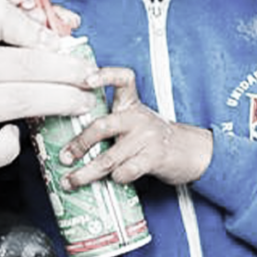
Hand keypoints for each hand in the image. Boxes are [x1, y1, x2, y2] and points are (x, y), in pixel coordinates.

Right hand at [0, 0, 96, 175]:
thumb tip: (53, 42)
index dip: (36, 28)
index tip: (61, 43)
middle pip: (25, 65)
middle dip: (68, 71)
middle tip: (91, 77)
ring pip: (21, 100)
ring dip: (59, 102)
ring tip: (80, 103)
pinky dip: (11, 145)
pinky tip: (12, 137)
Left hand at [58, 66, 212, 188]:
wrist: (191, 152)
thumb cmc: (153, 138)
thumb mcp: (135, 122)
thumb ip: (111, 124)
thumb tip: (70, 142)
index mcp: (132, 105)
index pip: (122, 78)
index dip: (104, 75)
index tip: (86, 80)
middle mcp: (138, 118)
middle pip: (102, 126)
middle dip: (79, 144)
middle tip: (64, 157)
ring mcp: (147, 138)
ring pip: (108, 158)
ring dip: (86, 173)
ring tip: (70, 181)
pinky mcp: (154, 158)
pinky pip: (125, 172)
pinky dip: (114, 179)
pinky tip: (111, 181)